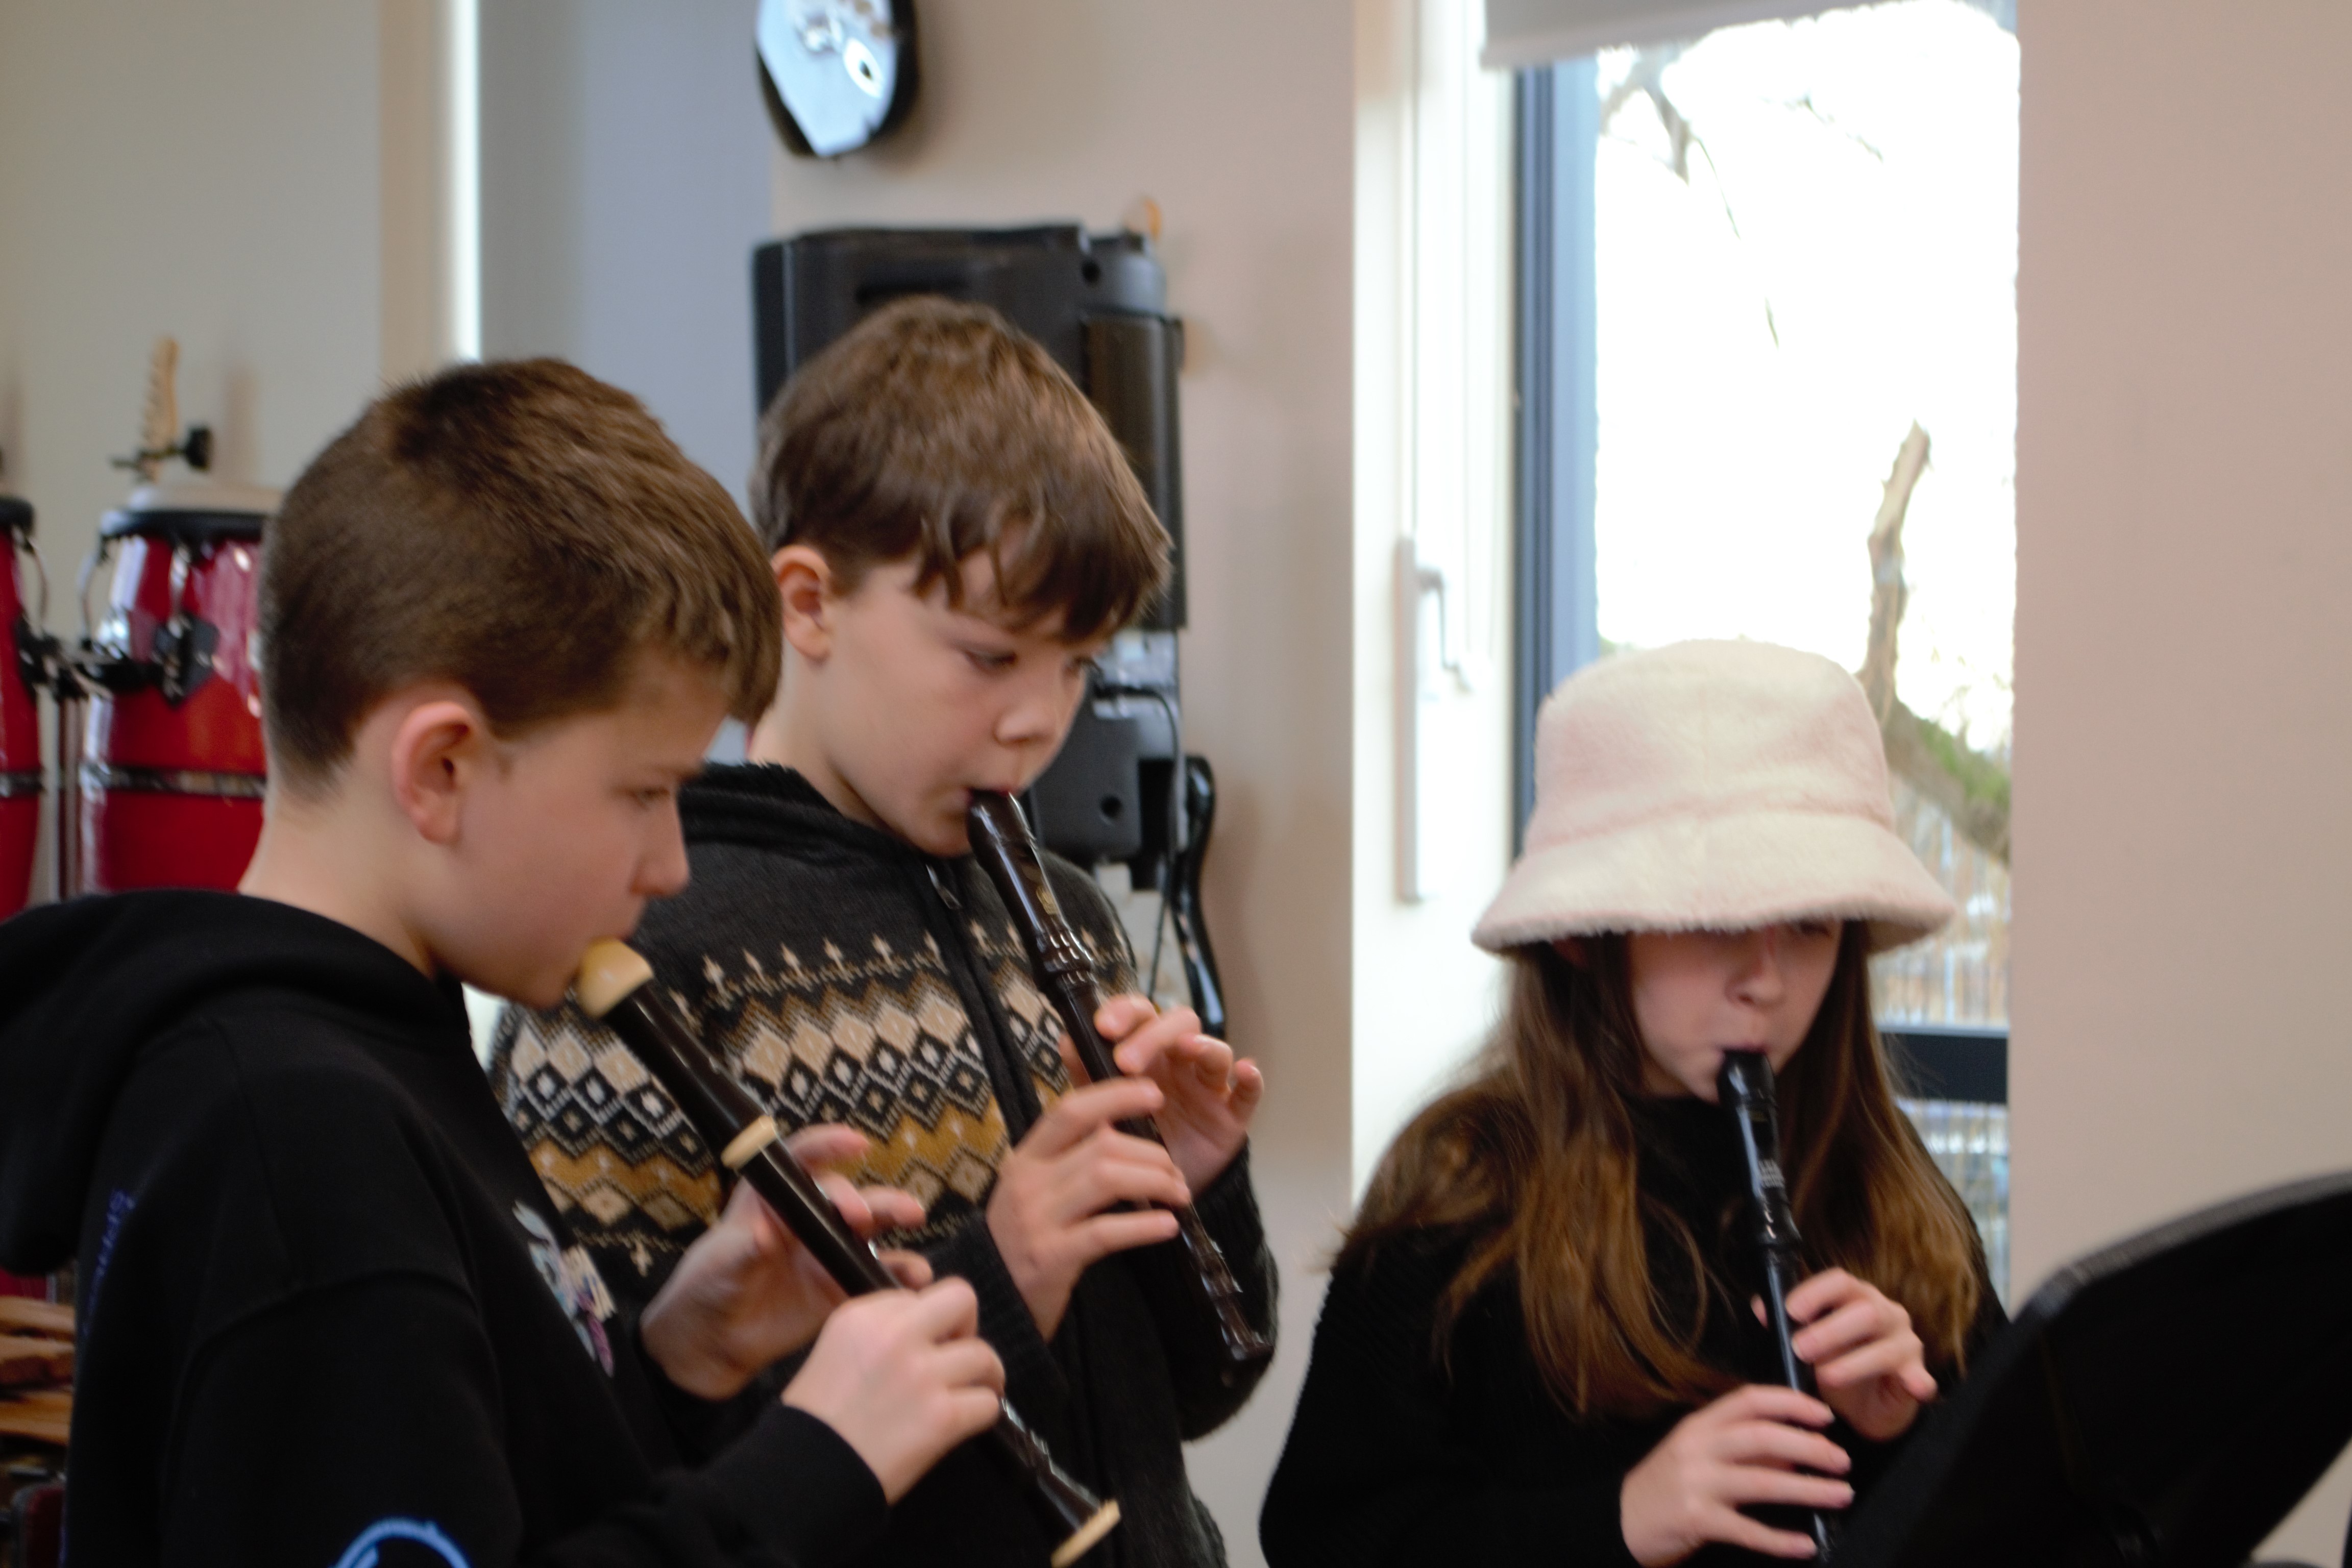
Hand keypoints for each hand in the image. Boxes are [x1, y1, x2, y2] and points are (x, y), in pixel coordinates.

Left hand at [641, 1125, 929, 1398]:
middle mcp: (806, 1219)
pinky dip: (899, 1273)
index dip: (828, 1146)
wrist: (710, 1344)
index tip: (855, 1145)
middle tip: (873, 1214)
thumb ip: (743, 1250)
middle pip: (847, 1195)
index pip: (802, 1161)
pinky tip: (915, 1276)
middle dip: (869, 1195)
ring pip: (870, 1227)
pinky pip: (875, 1273)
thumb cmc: (705, 1289)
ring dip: (895, 1218)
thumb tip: (764, 1235)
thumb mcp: (718, 1266)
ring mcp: (826, 1252)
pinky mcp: (839, 1286)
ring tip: (914, 1219)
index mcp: (773, 1200)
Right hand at [783, 1278, 1004, 1501]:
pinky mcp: (942, 1416)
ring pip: (984, 1355)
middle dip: (967, 1326)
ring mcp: (923, 1375)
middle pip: (962, 1299)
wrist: (807, 1474)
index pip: (918, 1296)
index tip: (922, 1346)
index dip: (926, 1322)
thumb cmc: (816, 1420)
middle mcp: (896, 1336)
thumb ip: (878, 1331)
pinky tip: (965, 1421)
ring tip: (973, 1391)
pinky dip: (981, 1413)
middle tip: (959, 1354)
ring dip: (985, 1376)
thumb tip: (929, 1332)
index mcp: (863, 1316)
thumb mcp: (835, 1349)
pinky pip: (988, 1403)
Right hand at [987, 1076, 1186, 1336]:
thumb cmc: (1023, 1240)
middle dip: (1150, 1154)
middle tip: (1176, 1172)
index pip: (1070, 1111)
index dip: (1115, 1096)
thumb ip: (1068, 1159)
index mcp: (1024, 1159)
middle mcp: (1026, 1182)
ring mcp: (1035, 1219)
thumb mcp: (1034, 1191)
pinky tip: (1168, 1226)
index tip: (1155, 1093)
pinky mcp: (1049, 1257)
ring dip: (1154, 1182)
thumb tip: (1118, 1125)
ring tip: (1179, 1195)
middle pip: (1100, 1145)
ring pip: (1106, 1178)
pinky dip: (1143, 1226)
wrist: (990, 1300)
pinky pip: (1105, 1232)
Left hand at [1092, 995, 1262, 1192]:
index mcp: (1145, 1054)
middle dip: (1154, 1034)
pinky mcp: (1231, 1117)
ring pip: (1215, 1051)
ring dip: (1202, 1045)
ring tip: (1187, 1048)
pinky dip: (1252, 1080)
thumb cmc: (1130, 1139)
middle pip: (1179, 1024)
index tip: (1104, 1027)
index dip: (1125, 1012)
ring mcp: (1208, 1087)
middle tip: (1128, 1061)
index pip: (1141, 1015)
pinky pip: (1248, 1094)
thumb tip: (1067, 1039)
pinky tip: (1246, 1070)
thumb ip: (1087, 1074)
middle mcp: (1179, 1063)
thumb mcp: (1104, 1107)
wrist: (1152, 1192)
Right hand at [1620, 1385, 1851, 1563]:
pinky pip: (1747, 1530)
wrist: (1620, 1520)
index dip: (1791, 1403)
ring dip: (1808, 1489)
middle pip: (1762, 1437)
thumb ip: (1744, 1450)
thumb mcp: (1699, 1456)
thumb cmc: (1666, 1485)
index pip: (1749, 1400)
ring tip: (1840, 1494)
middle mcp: (1697, 1448)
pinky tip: (1805, 1545)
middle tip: (1842, 1460)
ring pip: (1762, 1481)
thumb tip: (1796, 1451)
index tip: (1824, 1415)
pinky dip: (1780, 1539)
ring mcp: (1695, 1483)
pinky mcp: (1695, 1519)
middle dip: (1809, 1447)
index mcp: (1699, 1424)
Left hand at [1782, 1268, 1937, 1441]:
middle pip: (1865, 1311)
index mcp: (1857, 1298)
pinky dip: (1918, 1381)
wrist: (1866, 1407)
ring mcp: (1906, 1344)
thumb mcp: (1808, 1345)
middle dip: (1830, 1330)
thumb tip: (1760, 1308)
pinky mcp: (1917, 1376)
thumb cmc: (1836, 1364)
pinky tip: (1913, 1385)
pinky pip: (1921, 1377)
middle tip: (1800, 1349)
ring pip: (1887, 1346)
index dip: (1816, 1293)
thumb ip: (1786, 1325)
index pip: (1840, 1282)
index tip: (1790, 1311)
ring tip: (1827, 1376)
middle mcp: (1886, 1313)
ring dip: (1854, 1362)